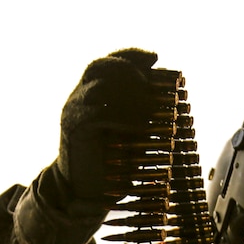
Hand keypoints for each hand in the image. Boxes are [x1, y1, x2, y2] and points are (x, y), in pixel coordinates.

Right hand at [54, 48, 159, 209]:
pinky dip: (122, 115)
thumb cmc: (112, 160)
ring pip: (98, 85)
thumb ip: (143, 111)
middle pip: (99, 65)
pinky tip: (138, 125)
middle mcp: (79, 97)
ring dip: (128, 92)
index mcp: (91, 92)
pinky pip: (98, 113)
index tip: (155, 57)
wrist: (85, 189)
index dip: (131, 54)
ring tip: (149, 107)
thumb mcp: (131, 130)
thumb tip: (170, 97)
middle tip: (149, 84)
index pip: (108, 61)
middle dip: (128, 69)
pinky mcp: (75, 129)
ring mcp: (74, 111)